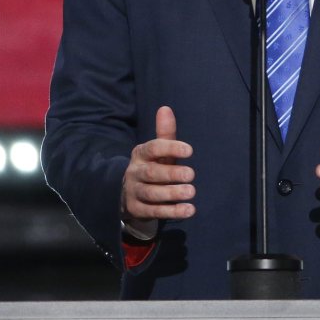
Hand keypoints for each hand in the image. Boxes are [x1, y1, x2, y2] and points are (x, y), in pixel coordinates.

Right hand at [121, 106, 195, 221]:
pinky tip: (189, 210)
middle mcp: (135, 172)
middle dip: (171, 174)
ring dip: (172, 194)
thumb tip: (166, 108)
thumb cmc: (152, 166)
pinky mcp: (137, 209)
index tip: (190, 150)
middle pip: (152, 173)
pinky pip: (154, 211)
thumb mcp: (158, 151)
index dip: (170, 148)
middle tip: (191, 174)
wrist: (128, 193)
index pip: (153, 148)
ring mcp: (134, 192)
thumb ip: (164, 133)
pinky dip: (172, 211)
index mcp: (141, 154)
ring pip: (152, 193)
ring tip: (191, 192)